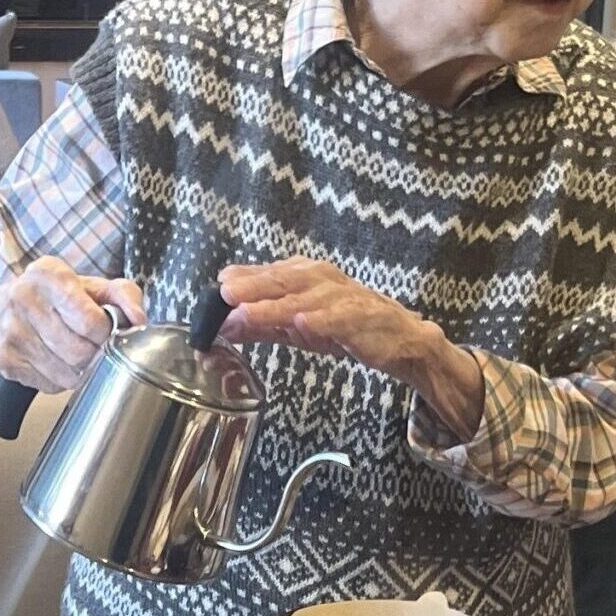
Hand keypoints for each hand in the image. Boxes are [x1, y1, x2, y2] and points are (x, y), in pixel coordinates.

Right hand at [0, 252, 145, 389]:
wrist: (1, 310)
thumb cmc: (56, 298)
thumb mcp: (92, 286)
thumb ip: (125, 295)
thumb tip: (139, 320)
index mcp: (48, 275)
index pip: (91, 321)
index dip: (107, 334)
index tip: (107, 330)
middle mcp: (23, 299)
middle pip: (80, 352)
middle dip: (96, 354)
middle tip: (93, 345)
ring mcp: (10, 331)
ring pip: (67, 374)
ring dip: (80, 371)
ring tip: (74, 351)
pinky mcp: (3, 359)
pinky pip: (49, 385)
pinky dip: (59, 379)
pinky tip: (54, 360)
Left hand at [216, 258, 429, 373]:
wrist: (402, 341)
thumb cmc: (348, 329)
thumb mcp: (299, 328)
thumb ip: (263, 324)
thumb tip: (224, 325)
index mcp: (305, 277)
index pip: (268, 274)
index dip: (241, 281)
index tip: (213, 292)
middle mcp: (322, 280)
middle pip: (283, 280)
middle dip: (253, 286)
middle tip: (224, 292)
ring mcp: (344, 297)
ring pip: (306, 299)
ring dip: (276, 305)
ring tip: (249, 312)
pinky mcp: (363, 318)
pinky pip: (340, 318)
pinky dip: (321, 321)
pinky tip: (303, 324)